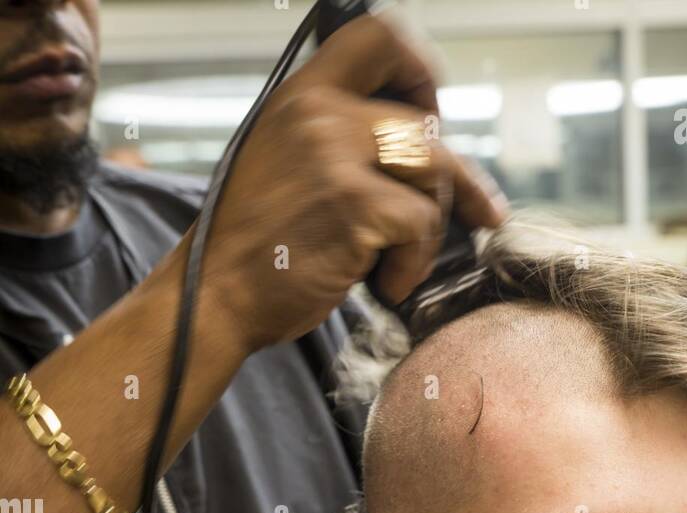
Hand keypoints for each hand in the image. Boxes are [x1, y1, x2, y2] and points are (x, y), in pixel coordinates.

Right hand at [197, 13, 507, 354]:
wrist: (214, 297)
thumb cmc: (252, 246)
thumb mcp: (280, 163)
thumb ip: (331, 140)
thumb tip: (408, 146)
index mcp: (300, 96)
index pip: (378, 37)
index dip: (420, 69)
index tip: (432, 112)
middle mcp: (318, 113)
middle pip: (422, 125)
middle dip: (454, 180)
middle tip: (468, 212)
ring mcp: (336, 155)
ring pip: (433, 173)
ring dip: (432, 226)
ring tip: (402, 262)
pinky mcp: (355, 204)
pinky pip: (422, 223)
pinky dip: (413, 262)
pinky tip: (387, 283)